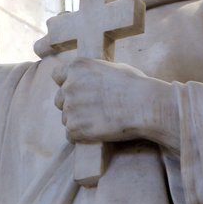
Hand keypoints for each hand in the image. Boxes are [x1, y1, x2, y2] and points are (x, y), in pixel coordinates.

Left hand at [51, 58, 179, 154]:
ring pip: (66, 118)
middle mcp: (69, 85)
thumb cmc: (136, 86)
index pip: (57, 75)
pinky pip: (71, 135)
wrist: (145, 106)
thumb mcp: (113, 68)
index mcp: (77, 67)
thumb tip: (91, 80)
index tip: (77, 91)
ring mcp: (70, 107)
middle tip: (92, 111)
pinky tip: (97, 133)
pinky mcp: (74, 128)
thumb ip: (94, 74)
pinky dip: (81, 136)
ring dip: (78, 122)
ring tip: (100, 122)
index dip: (66, 84)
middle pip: (59, 99)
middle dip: (72, 105)